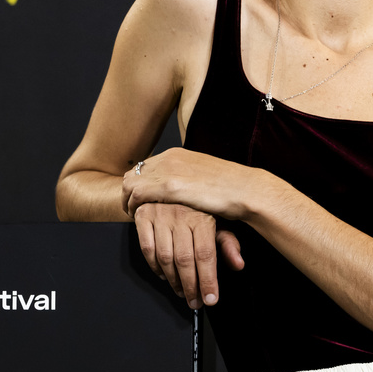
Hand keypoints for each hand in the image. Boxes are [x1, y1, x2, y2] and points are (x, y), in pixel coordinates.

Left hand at [122, 148, 263, 219]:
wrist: (244, 189)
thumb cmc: (231, 188)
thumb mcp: (204, 176)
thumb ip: (189, 178)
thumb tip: (184, 187)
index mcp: (177, 154)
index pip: (146, 165)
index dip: (140, 182)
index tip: (141, 197)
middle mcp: (168, 158)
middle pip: (135, 172)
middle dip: (130, 190)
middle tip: (132, 207)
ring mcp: (167, 170)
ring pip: (130, 182)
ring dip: (127, 199)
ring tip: (132, 214)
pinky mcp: (169, 186)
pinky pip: (137, 194)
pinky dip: (133, 205)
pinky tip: (138, 217)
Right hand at [133, 202, 243, 308]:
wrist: (170, 183)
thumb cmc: (197, 206)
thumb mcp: (217, 220)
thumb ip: (228, 243)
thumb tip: (238, 264)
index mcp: (202, 216)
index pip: (205, 254)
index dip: (208, 280)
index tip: (210, 298)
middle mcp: (180, 214)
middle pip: (184, 259)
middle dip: (190, 286)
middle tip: (195, 301)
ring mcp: (160, 215)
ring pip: (165, 256)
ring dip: (173, 280)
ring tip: (181, 291)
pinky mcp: (143, 215)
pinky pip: (147, 248)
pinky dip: (154, 266)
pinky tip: (164, 274)